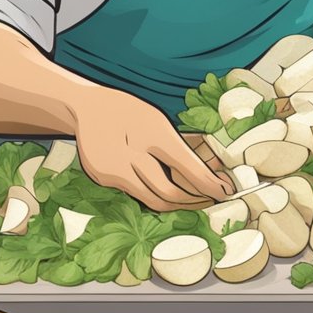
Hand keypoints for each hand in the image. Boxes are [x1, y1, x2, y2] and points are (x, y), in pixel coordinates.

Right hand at [70, 86, 233, 210]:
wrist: (87, 108)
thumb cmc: (130, 112)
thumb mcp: (159, 120)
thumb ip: (184, 144)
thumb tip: (216, 166)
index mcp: (151, 131)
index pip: (186, 166)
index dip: (208, 184)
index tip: (226, 191)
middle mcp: (130, 153)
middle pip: (170, 191)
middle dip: (195, 200)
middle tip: (212, 198)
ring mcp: (113, 169)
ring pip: (153, 200)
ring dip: (177, 204)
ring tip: (194, 199)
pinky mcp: (104, 180)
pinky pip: (137, 195)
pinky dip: (156, 196)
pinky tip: (168, 192)